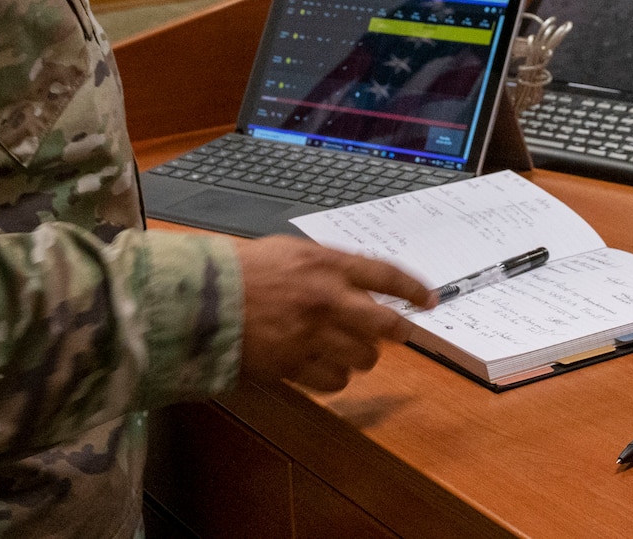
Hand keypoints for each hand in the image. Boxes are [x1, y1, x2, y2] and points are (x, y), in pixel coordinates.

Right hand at [234, 236, 432, 392]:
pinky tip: (326, 368)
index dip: (413, 289)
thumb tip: (357, 280)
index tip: (428, 300)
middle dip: (398, 332)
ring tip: (350, 351)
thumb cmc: (243, 270)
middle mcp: (328, 300)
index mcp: (327, 265)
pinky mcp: (295, 365)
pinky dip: (336, 378)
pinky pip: (335, 381)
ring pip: (364, 358)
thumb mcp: (290, 251)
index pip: (386, 276)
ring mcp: (313, 335)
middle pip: (386, 325)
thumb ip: (327, 265)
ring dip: (363, 357)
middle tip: (399, 334)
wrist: (203, 298)